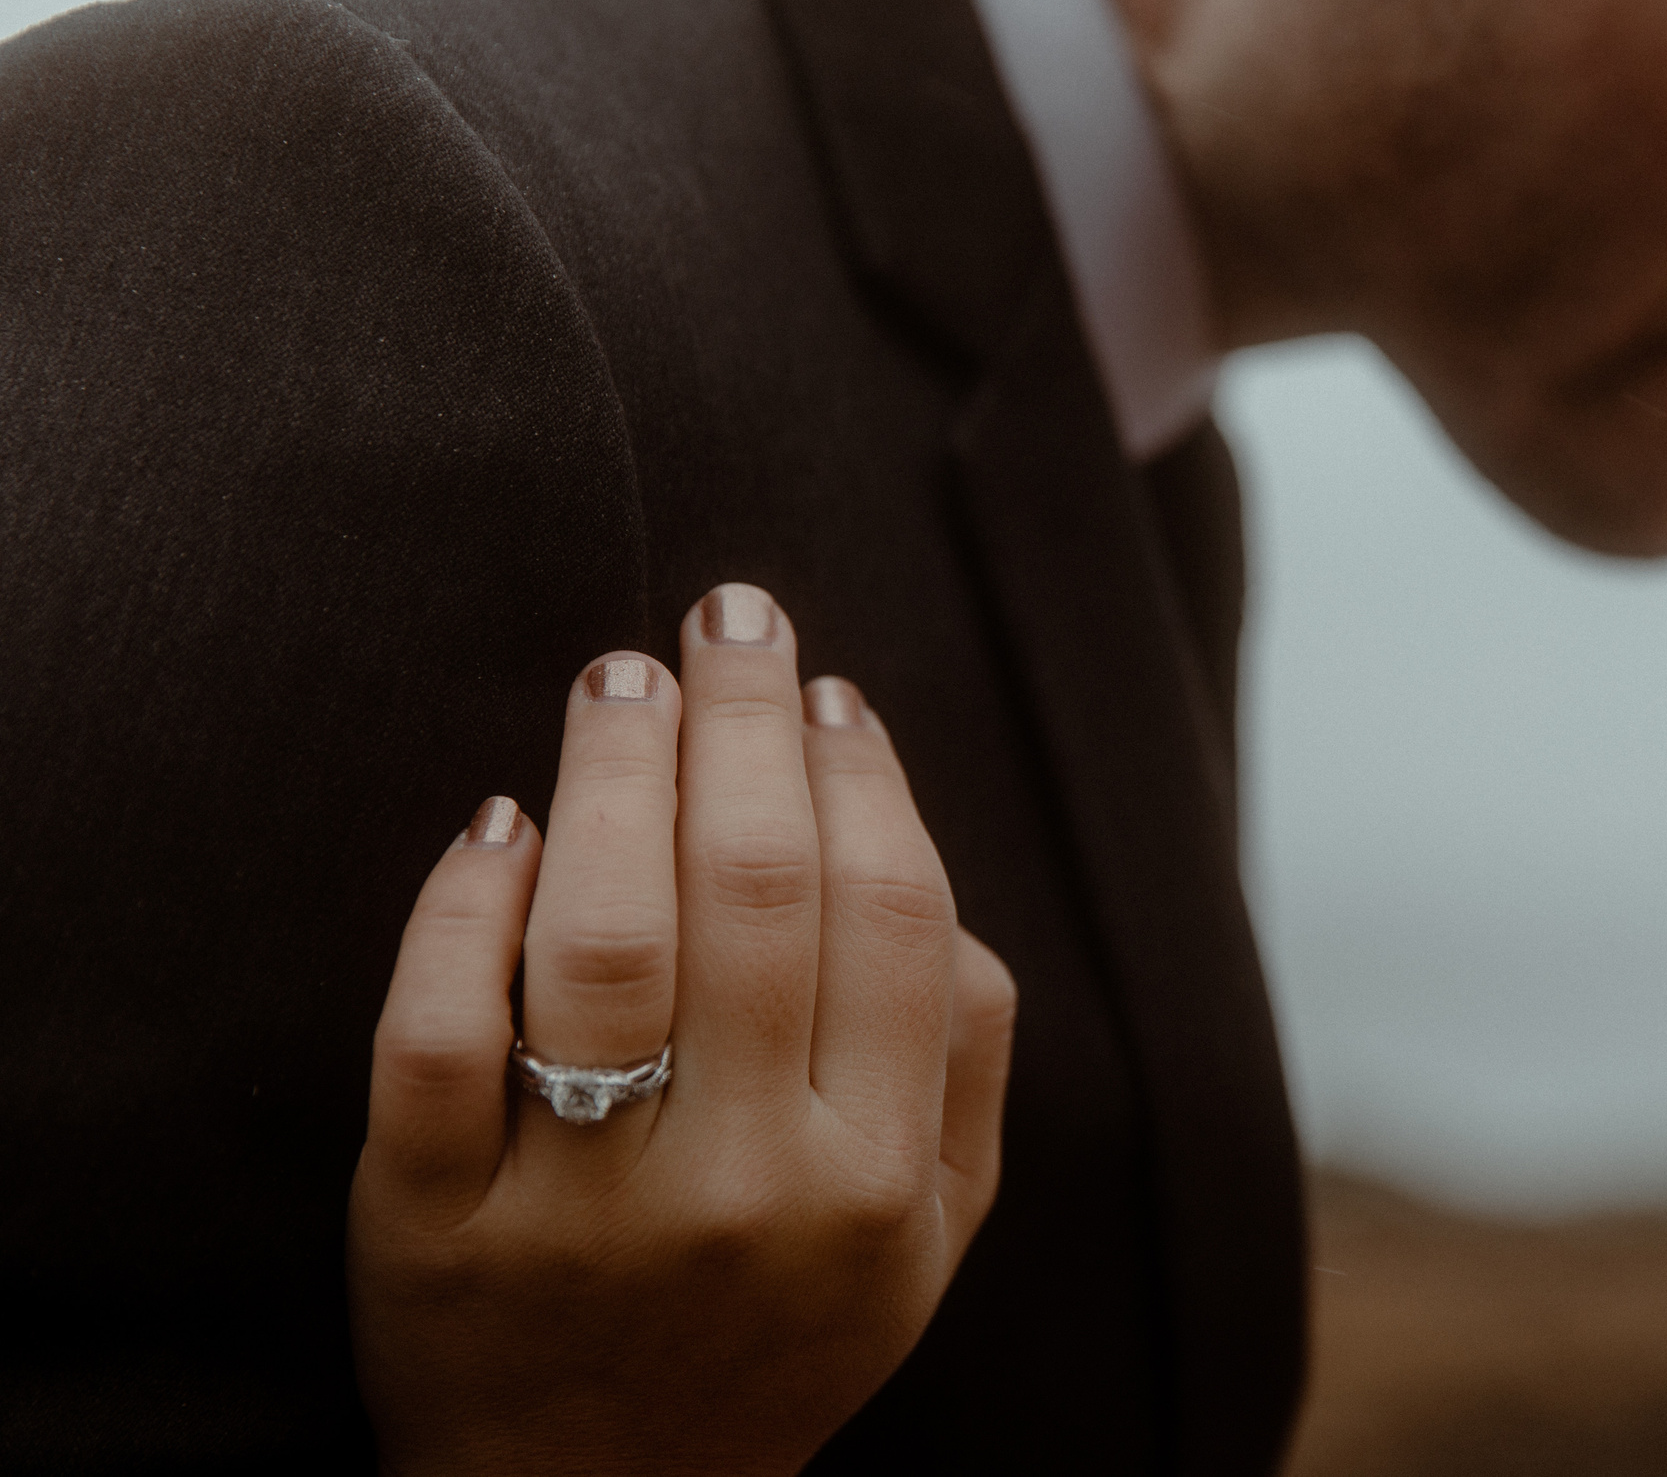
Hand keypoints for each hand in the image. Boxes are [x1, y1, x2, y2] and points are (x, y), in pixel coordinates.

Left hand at [350, 584, 1016, 1475]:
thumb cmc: (783, 1322)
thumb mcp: (933, 1228)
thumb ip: (969, 1052)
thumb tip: (915, 851)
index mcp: (879, 1177)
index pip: (890, 913)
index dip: (861, 772)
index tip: (827, 687)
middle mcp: (744, 1190)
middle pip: (751, 892)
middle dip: (740, 719)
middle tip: (725, 615)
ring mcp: (577, 1213)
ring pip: (600, 939)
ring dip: (612, 773)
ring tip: (620, 681)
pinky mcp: (426, 1230)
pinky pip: (433, 1035)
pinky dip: (462, 906)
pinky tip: (501, 822)